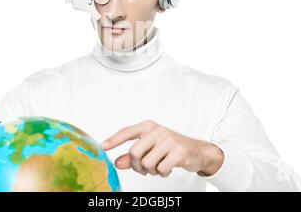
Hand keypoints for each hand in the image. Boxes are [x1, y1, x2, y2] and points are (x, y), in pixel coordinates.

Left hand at [101, 120, 223, 177]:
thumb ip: (132, 156)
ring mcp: (169, 139)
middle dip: (137, 166)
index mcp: (148, 127)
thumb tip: (117, 163)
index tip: (102, 147)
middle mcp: (157, 130)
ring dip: (152, 171)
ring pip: (147, 163)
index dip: (113, 140)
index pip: (126, 132)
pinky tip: (168, 168)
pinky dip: (163, 173)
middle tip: (145, 169)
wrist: (197, 151)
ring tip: (159, 167)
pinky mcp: (179, 151)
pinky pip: (161, 169)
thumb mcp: (151, 149)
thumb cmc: (170, 149)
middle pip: (134, 153)